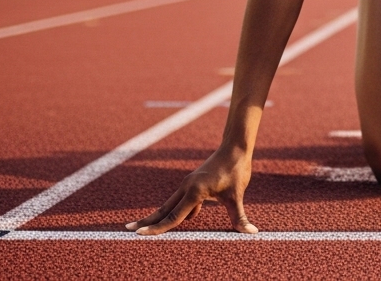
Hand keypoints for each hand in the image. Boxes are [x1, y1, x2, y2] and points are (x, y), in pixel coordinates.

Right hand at [126, 147, 257, 234]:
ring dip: (158, 216)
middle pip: (164, 209)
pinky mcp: (192, 183)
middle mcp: (187, 187)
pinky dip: (175, 210)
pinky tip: (187, 218)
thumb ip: (239, 216)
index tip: (140, 234)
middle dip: (147, 221)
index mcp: (195, 192)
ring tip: (144, 226)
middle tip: (129, 229)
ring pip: (170, 204)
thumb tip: (251, 232)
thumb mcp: (237, 195)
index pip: (173, 216)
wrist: (235, 147)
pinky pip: (180, 200)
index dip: (157, 228)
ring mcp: (188, 184)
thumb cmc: (236, 170)